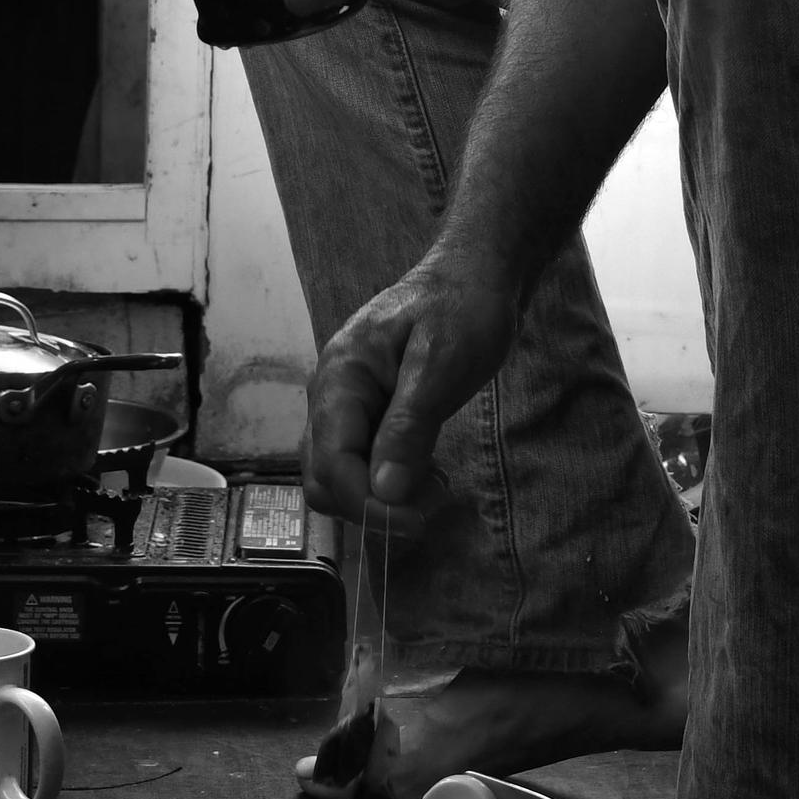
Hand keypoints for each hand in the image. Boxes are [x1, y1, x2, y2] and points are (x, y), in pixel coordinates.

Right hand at [305, 245, 529, 522]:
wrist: (473, 276)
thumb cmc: (461, 308)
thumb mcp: (441, 364)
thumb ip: (409, 426)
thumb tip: (384, 491)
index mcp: (341, 376)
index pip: (332, 462)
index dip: (368, 503)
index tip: (415, 522)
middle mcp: (331, 394)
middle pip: (324, 478)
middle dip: (372, 505)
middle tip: (432, 502)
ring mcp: (346, 406)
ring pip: (339, 477)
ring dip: (380, 498)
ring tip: (434, 485)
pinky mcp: (367, 416)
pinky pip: (361, 464)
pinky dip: (388, 483)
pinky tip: (427, 473)